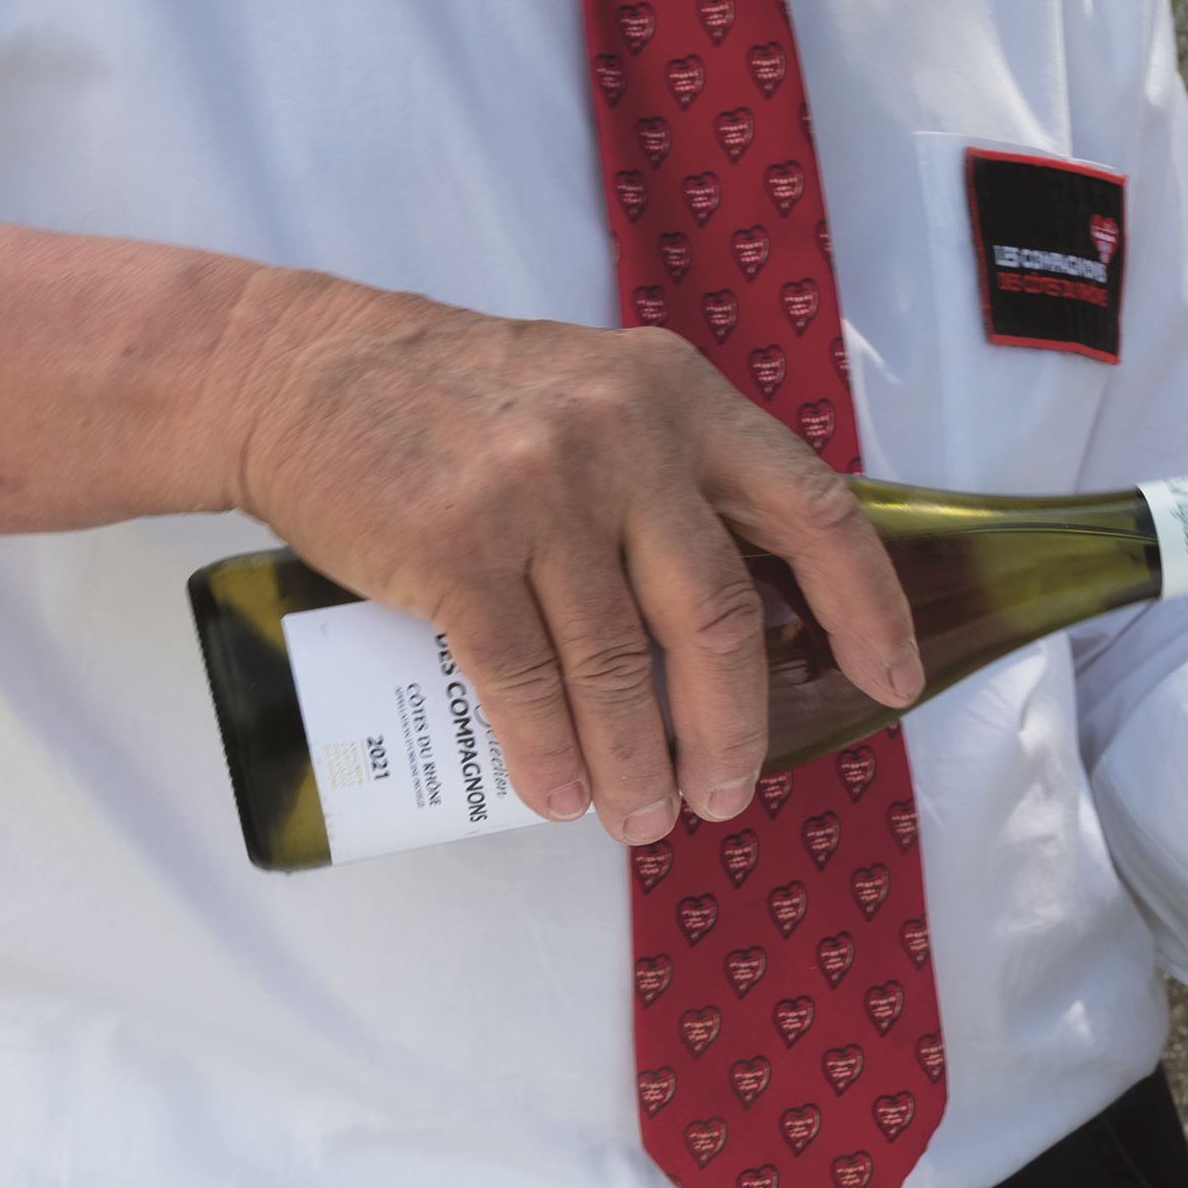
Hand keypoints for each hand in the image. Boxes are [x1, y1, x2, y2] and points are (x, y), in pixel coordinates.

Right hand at [227, 276, 921, 842]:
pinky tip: (561, 793)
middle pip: (717, 620)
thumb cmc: (460, 400)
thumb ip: (678, 476)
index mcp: (682, 400)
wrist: (298, 369)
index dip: (868, 608)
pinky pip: (526, 681)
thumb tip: (752, 613)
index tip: (890, 683)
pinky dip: (549, 753)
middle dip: (731, 729)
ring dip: (638, 763)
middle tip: (723, 794)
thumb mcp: (599, 392)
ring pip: (620, 669)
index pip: (815, 512)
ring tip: (641, 817)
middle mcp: (625, 439)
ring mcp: (541, 493)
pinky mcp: (458, 548)